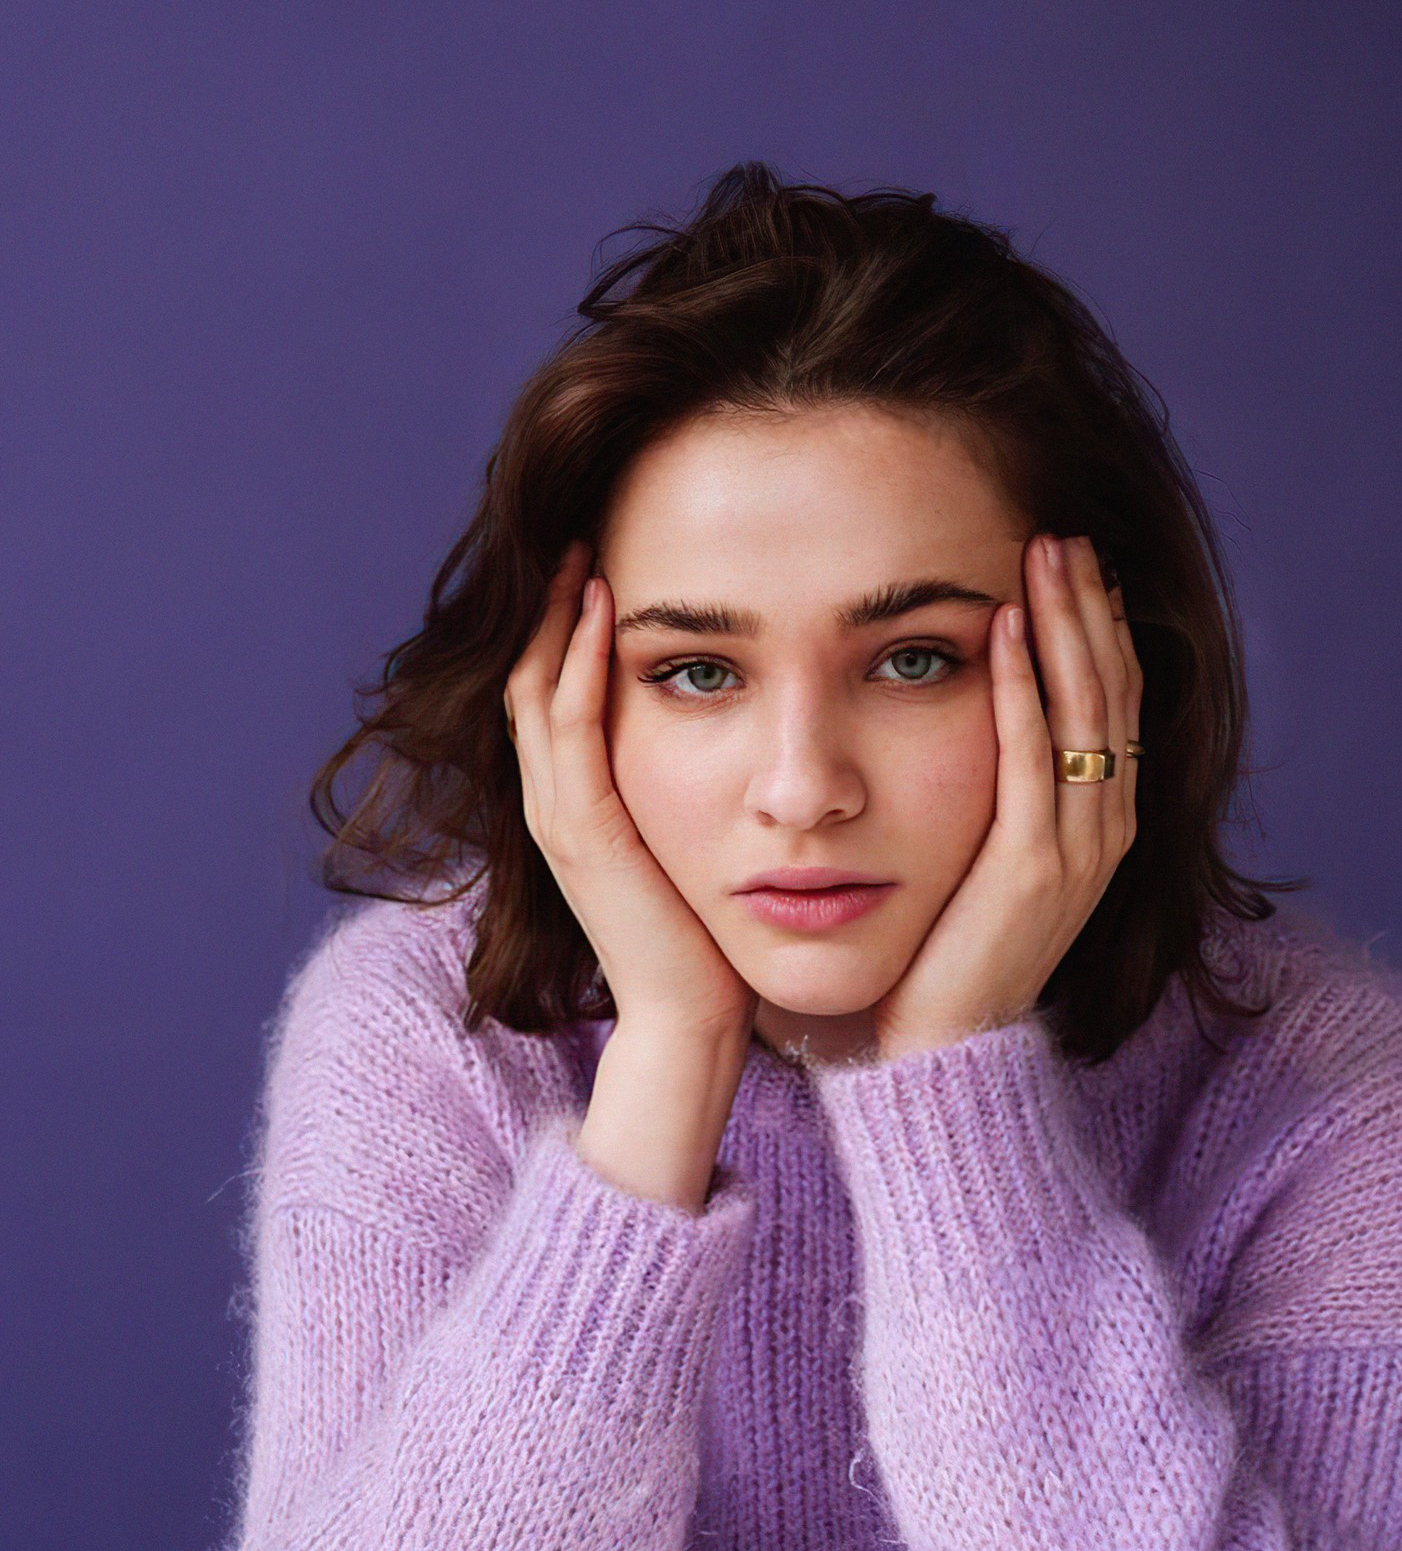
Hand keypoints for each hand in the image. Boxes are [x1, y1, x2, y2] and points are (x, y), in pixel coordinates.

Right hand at [503, 541, 756, 1047]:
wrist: (691, 1015)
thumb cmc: (705, 935)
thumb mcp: (688, 842)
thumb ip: (686, 790)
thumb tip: (726, 737)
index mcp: (573, 804)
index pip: (548, 694)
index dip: (562, 627)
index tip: (598, 563)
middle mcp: (551, 804)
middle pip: (527, 678)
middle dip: (549, 605)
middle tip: (580, 535)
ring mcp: (559, 817)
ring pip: (536, 691)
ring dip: (558, 618)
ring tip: (583, 553)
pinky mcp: (584, 831)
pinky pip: (571, 727)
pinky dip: (579, 664)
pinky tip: (606, 610)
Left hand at [870, 532, 1141, 1060]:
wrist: (943, 1051)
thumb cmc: (951, 952)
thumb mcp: (988, 856)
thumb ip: (1002, 793)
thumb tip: (977, 714)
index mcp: (1104, 823)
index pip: (1118, 700)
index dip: (1102, 626)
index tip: (1075, 559)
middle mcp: (1107, 829)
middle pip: (1115, 689)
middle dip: (1090, 604)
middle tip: (1063, 528)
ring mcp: (1078, 849)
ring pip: (1088, 710)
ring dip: (1065, 624)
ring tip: (1044, 551)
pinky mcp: (1032, 868)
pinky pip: (1033, 757)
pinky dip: (1019, 686)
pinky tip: (1000, 627)